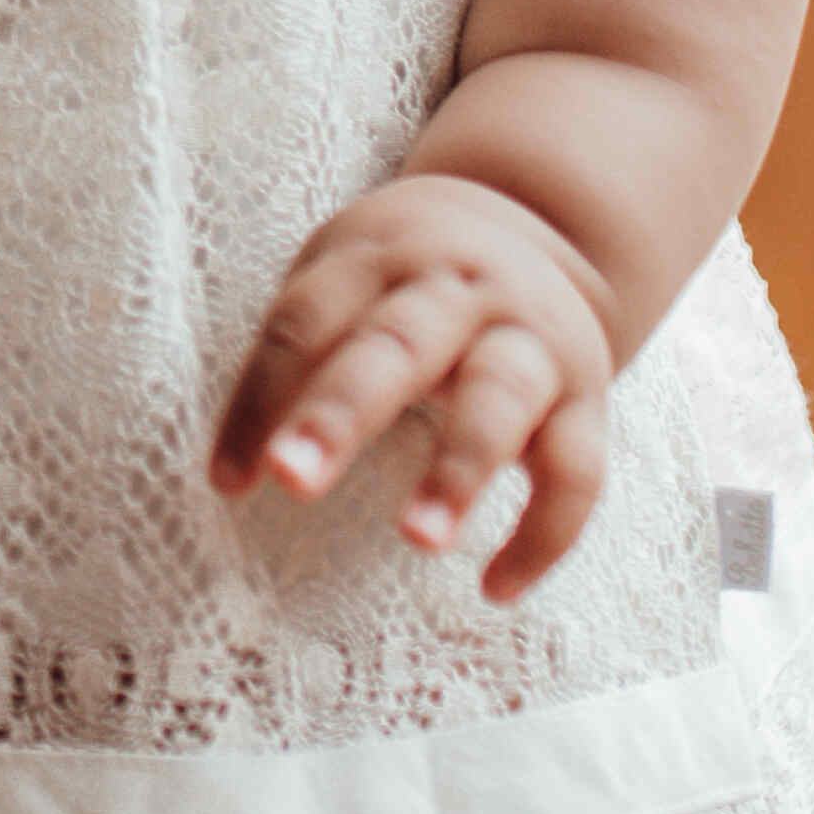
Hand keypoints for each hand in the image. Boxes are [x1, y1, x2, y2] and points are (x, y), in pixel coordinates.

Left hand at [210, 170, 619, 601]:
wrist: (538, 225)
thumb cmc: (406, 278)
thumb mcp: (349, 275)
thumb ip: (302, 351)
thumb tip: (231, 468)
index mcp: (379, 260)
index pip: (305, 323)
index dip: (259, 399)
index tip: (228, 482)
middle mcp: (457, 292)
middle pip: (398, 344)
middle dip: (341, 412)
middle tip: (292, 479)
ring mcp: (529, 340)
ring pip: (499, 397)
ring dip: (458, 468)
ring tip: (417, 538)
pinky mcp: (585, 396)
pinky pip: (577, 469)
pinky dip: (543, 533)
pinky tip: (495, 588)